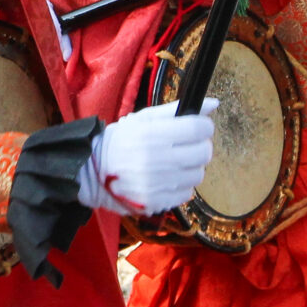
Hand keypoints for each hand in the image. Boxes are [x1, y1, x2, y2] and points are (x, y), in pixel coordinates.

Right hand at [78, 101, 216, 215]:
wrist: (93, 172)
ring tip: (174, 162)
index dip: (204, 126)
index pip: (198, 128)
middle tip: (186, 145)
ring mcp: (156, 184)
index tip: (198, 127)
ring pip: (198, 174)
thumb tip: (213, 104)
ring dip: (191, 167)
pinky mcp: (156, 202)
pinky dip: (181, 184)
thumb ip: (177, 110)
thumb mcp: (144, 119)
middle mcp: (155, 160)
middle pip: (203, 152)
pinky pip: (186, 193)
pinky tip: (166, 178)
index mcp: (151, 135)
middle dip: (200, 146)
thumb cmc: (122, 141)